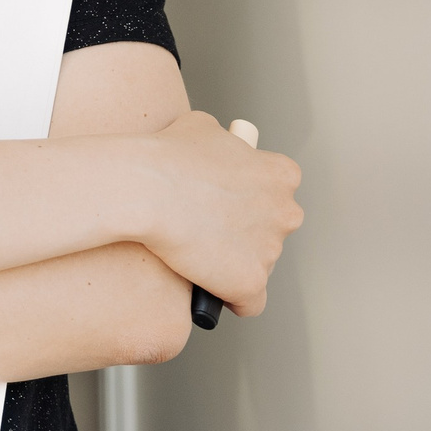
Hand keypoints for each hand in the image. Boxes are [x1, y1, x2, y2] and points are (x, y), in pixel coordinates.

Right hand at [136, 112, 303, 316]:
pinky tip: (209, 291)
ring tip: (192, 256)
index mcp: (281, 175)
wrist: (145, 189)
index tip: (221, 201)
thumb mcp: (200, 128)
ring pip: (256, 264)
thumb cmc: (166, 155)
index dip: (247, 197)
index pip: (277, 192)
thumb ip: (222, 142)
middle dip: (244, 232)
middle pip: (271, 230)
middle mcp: (285, 213)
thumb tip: (215, 145)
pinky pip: (248, 302)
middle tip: (204, 229)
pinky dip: (231, 299)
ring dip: (231, 263)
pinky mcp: (249, 283)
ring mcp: (270, 251)